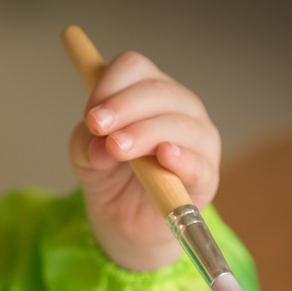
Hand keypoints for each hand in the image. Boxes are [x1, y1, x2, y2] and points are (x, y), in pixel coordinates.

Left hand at [69, 51, 220, 271]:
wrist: (125, 223)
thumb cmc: (110, 177)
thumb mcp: (85, 156)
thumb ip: (86, 143)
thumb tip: (100, 144)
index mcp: (148, 93)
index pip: (134, 67)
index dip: (108, 85)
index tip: (89, 114)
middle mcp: (179, 108)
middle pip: (157, 91)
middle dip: (123, 107)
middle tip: (98, 127)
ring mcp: (198, 140)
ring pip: (178, 124)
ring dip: (144, 133)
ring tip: (117, 148)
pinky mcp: (206, 177)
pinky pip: (199, 164)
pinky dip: (182, 158)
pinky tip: (166, 155)